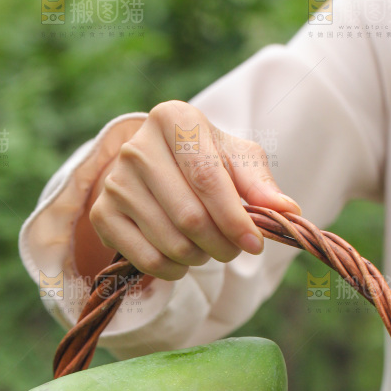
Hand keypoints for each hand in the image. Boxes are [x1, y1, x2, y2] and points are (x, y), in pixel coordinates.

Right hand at [83, 100, 301, 280]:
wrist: (153, 167)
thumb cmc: (203, 159)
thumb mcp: (235, 159)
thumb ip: (260, 183)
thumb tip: (287, 210)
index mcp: (173, 119)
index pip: (207, 178)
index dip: (235, 218)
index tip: (256, 244)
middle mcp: (136, 147)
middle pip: (190, 217)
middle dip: (221, 244)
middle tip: (233, 250)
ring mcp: (115, 182)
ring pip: (171, 243)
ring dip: (200, 257)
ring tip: (207, 247)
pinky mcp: (102, 214)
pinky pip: (147, 260)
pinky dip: (174, 270)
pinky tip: (182, 259)